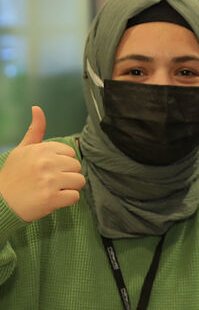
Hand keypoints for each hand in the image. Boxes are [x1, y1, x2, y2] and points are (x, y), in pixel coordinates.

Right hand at [0, 106, 84, 221]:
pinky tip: (52, 199)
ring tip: (52, 189)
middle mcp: (47, 162)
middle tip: (50, 181)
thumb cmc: (13, 175)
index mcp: (41, 149)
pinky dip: (66, 200)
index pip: (71, 153)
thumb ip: (35, 131)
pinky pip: (75, 197)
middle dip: (67, 175)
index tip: (49, 169)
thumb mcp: (22, 150)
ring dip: (69, 188)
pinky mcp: (52, 198)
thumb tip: (37, 108)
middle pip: (77, 167)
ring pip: (80, 181)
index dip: (63, 162)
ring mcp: (50, 181)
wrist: (0, 202)